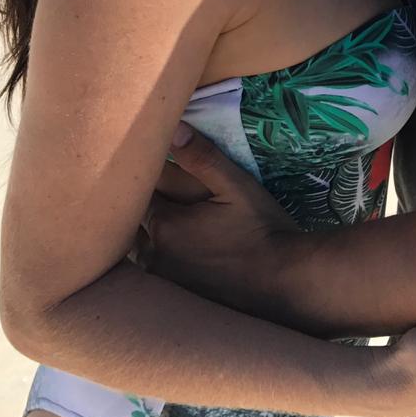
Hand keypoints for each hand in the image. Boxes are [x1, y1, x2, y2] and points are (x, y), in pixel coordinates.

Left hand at [142, 124, 305, 323]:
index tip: (147, 150)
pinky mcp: (176, 288)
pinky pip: (149, 260)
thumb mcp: (235, 185)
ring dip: (140, 222)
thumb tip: (173, 128)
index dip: (142, 168)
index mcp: (164, 223)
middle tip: (147, 173)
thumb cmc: (259, 228)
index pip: (137, 188)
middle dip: (138, 194)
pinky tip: (162, 237)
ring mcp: (164, 274)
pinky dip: (149, 245)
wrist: (281, 279)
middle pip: (134, 215)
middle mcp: (155, 251)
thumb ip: (202, 157)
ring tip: (151, 203)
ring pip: (137, 241)